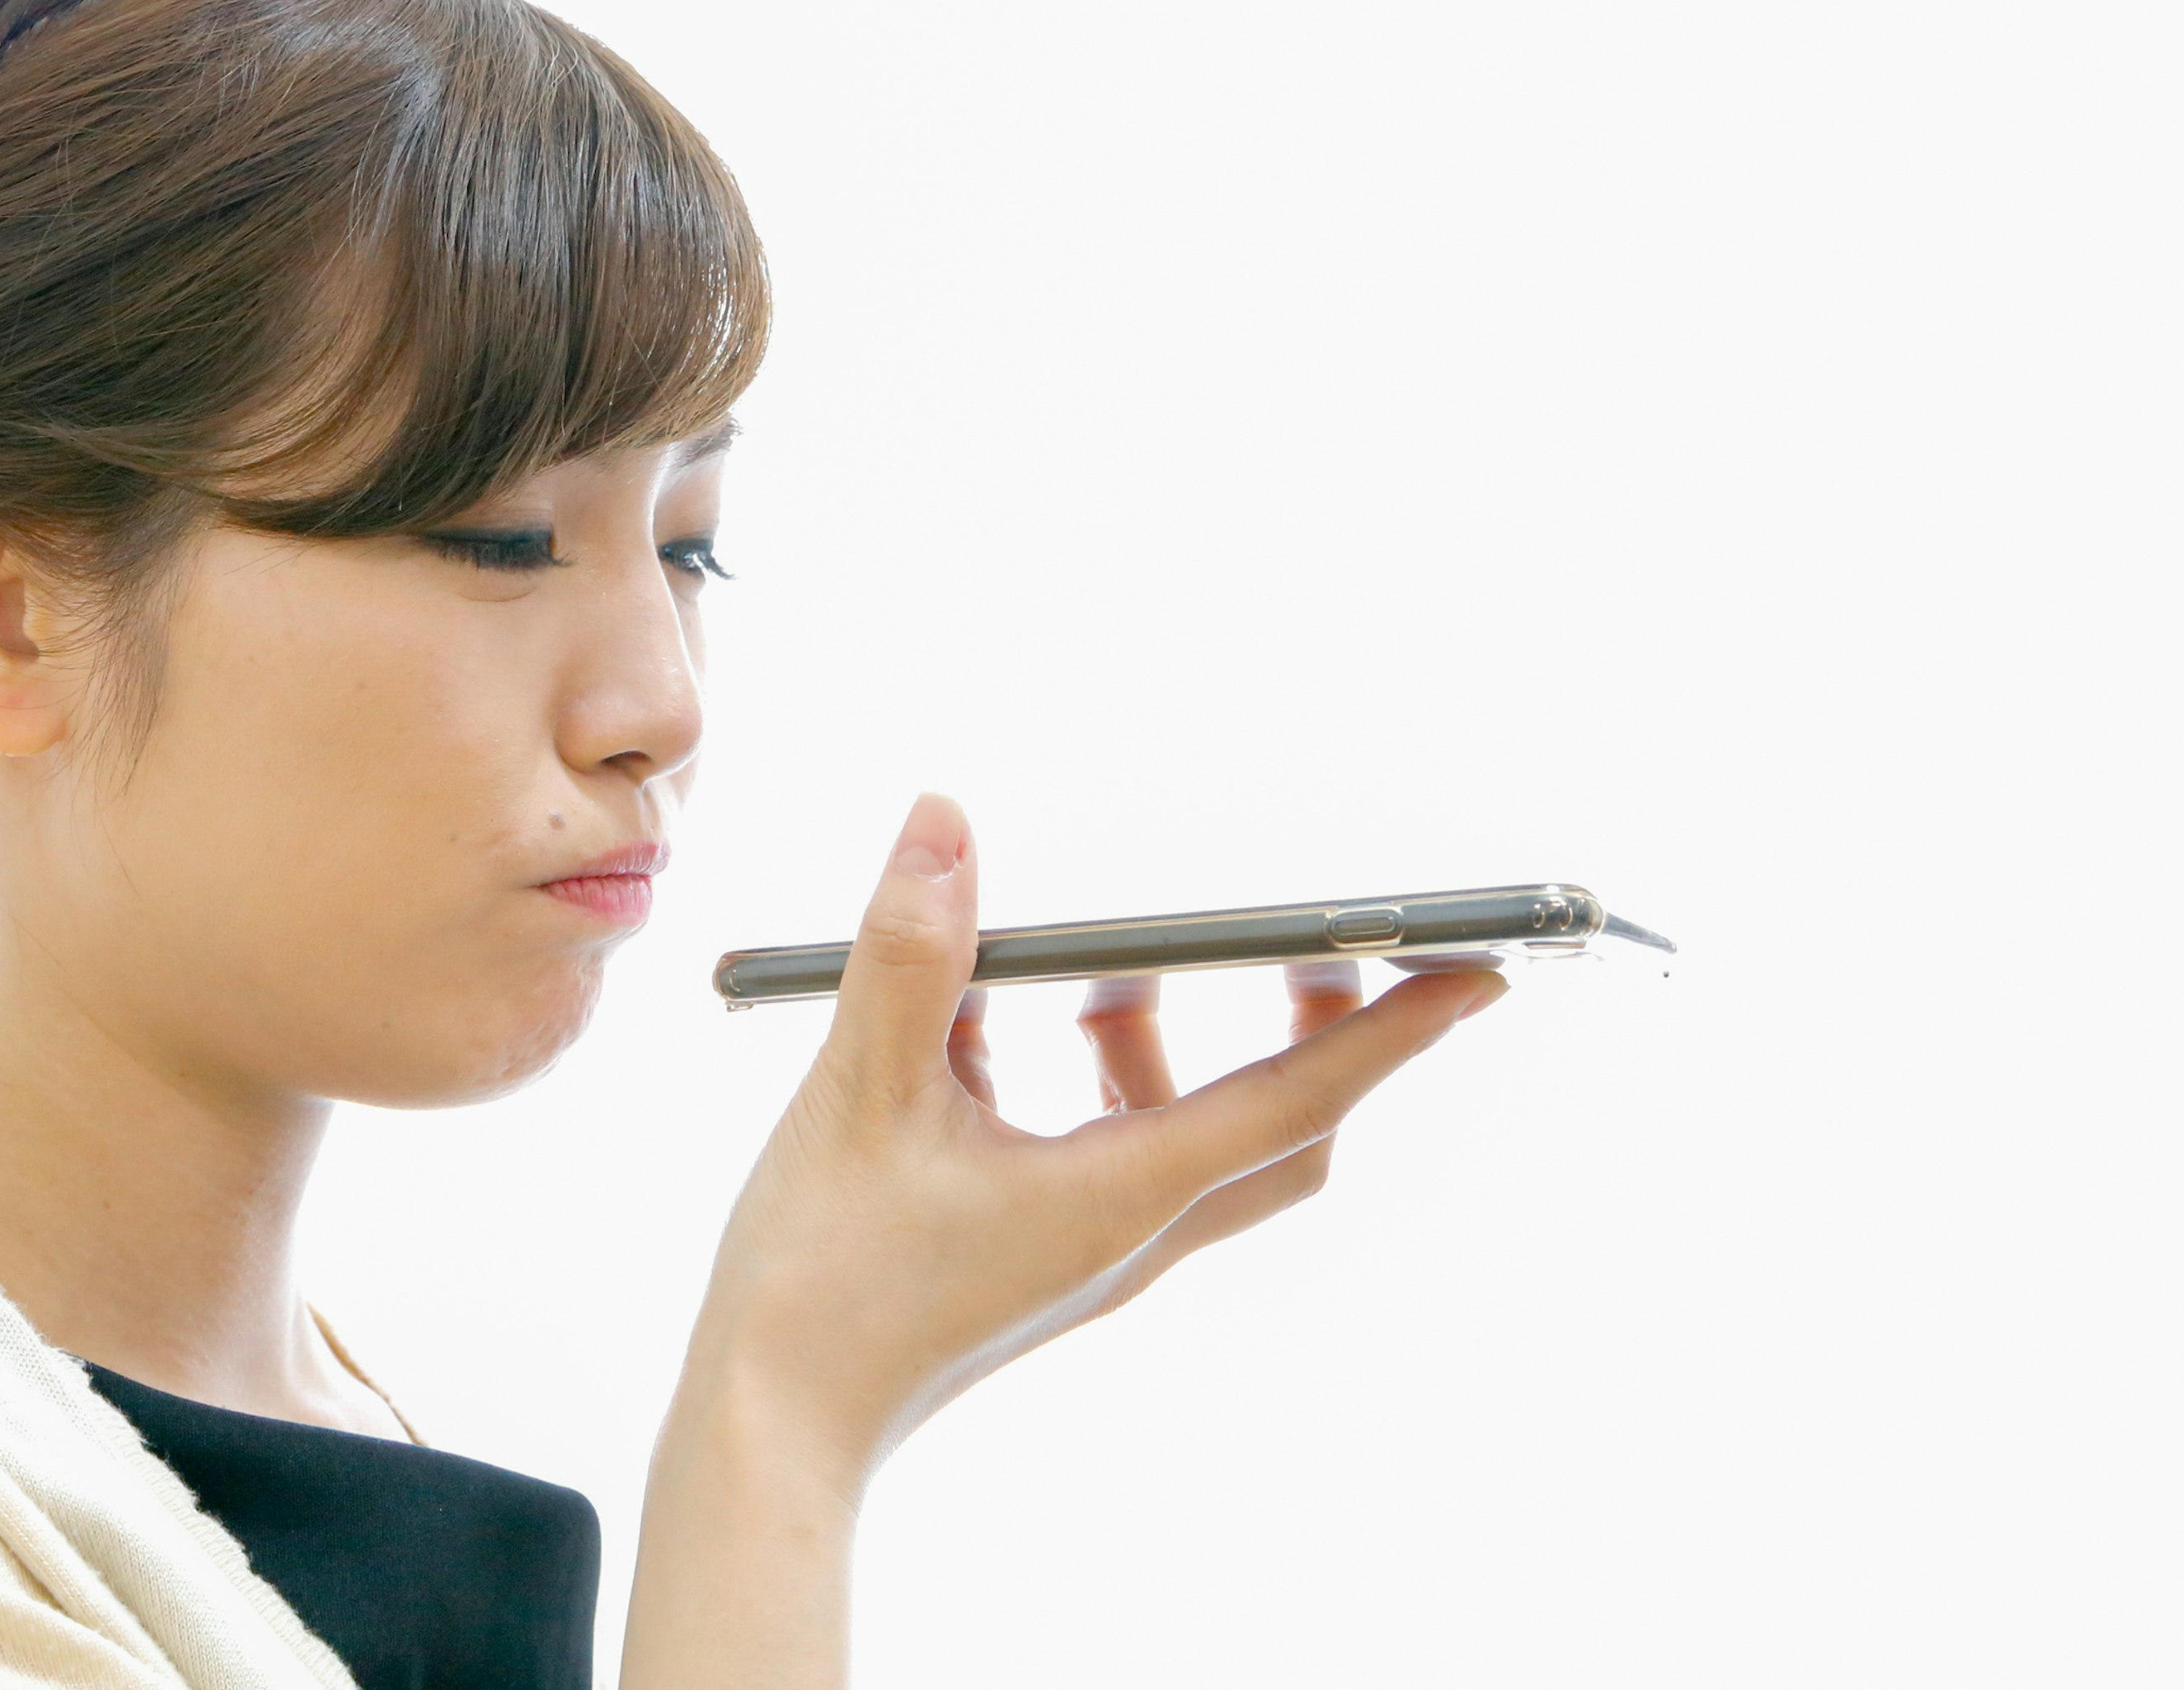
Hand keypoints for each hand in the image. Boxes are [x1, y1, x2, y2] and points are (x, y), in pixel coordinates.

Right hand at [681, 792, 1504, 1487]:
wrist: (770, 1428)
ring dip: (1173, 1049)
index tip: (1482, 973)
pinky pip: (1105, 1156)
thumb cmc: (822, 1284)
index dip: (1395, 1031)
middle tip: (1321, 949)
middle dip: (1320, 1038)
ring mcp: (1085, 1254)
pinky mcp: (1032, 1256)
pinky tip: (983, 1035)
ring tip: (1100, 977)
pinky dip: (1089, 1084)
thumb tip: (947, 824)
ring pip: (1191, 1146)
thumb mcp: (860, 1092)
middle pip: (1281, 1139)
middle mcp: (1129, 1233)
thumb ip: (912, 953)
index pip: (1298, 1100)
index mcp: (1122, 1198)